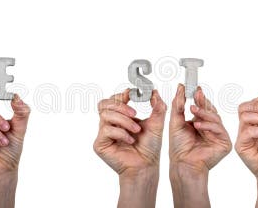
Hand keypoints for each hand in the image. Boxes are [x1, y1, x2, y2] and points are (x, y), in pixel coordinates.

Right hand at [94, 89, 166, 207]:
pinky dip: (120, 133)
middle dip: (120, 105)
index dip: (120, 95)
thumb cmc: (149, 147)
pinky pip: (106, 130)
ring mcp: (103, 134)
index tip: (131, 93)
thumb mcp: (156, 123)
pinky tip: (130, 140)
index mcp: (119, 117)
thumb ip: (157, 106)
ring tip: (136, 130)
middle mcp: (109, 124)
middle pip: (104, 104)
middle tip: (134, 113)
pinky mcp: (100, 144)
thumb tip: (154, 91)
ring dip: (123, 121)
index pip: (113, 100)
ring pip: (106, 116)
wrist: (146, 166)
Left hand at [168, 85, 230, 207]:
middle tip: (196, 95)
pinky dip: (209, 126)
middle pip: (211, 110)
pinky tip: (198, 125)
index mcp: (200, 123)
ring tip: (193, 111)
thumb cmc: (179, 147)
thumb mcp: (176, 122)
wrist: (183, 163)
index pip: (203, 107)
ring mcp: (218, 135)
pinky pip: (219, 129)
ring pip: (215, 118)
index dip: (200, 98)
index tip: (196, 88)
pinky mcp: (224, 143)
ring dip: (204, 113)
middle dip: (203, 103)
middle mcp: (210, 128)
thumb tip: (180, 88)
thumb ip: (178, 105)